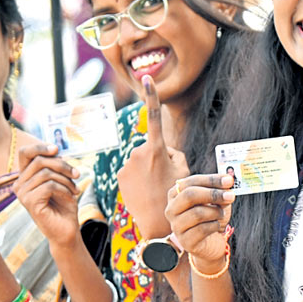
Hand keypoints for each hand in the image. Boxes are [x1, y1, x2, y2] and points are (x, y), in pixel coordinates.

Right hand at [15, 141, 82, 248]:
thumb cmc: (63, 204)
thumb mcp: (60, 179)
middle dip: (62, 165)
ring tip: (75, 189)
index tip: (57, 149)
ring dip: (66, 180)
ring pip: (46, 173)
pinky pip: (49, 186)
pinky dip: (64, 189)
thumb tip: (56, 149)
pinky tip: (70, 197)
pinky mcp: (30, 203)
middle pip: (39, 161)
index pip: (24, 153)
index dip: (40, 147)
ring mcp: (22, 194)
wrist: (66, 230)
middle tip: (76, 174)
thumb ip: (54, 164)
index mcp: (24, 177)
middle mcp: (19, 184)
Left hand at [118, 75, 188, 238]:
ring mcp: (126, 164)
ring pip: (140, 160)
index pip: (154, 116)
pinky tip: (143, 192)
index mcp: (156, 149)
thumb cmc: (175, 195)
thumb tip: (162, 148)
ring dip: (146, 169)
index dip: (151, 95)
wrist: (158, 223)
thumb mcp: (183, 171)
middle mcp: (138, 153)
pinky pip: (131, 171)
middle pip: (150, 147)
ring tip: (153, 187)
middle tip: (163, 179)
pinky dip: (137, 179)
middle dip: (156, 157)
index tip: (146, 78)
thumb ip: (173, 153)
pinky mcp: (119, 175)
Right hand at [165, 173, 233, 265]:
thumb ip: (220, 190)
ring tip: (221, 214)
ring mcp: (176, 226)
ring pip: (197, 213)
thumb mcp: (216, 200)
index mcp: (175, 194)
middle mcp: (171, 209)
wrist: (211, 243)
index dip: (210, 180)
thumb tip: (228, 181)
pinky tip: (216, 226)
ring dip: (216, 212)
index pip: (190, 182)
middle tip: (230, 196)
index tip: (229, 180)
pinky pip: (202, 230)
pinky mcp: (185, 241)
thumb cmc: (211, 217)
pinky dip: (215, 225)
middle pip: (189, 195)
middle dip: (212, 194)